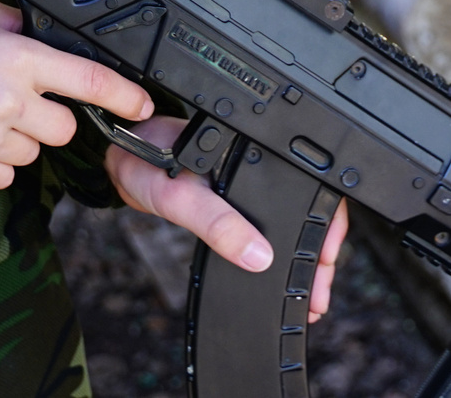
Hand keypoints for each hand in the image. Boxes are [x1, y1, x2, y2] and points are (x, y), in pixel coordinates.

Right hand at [0, 0, 152, 188]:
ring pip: (31, 154)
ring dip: (16, 141)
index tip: (142, 106)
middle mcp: (9, 101)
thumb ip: (19, 25)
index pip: (90, 81)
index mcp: (18, 57)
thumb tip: (46, 33)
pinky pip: (1, 177)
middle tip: (16, 103)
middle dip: (49, 119)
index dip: (126, 97)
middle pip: (64, 128)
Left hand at [106, 119, 352, 318]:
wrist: (121, 155)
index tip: (325, 268)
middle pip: (314, 207)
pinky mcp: (243, 189)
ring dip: (307, 254)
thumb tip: (257, 256)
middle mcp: (265, 161)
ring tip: (308, 293)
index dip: (328, 231)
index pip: (315, 189)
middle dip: (321, 255)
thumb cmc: (147, 162)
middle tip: (317, 297)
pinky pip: (276, 218)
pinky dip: (287, 247)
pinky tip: (284, 270)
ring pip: (298, 215)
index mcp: (261, 152)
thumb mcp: (181, 197)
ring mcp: (256, 175)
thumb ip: (216, 224)